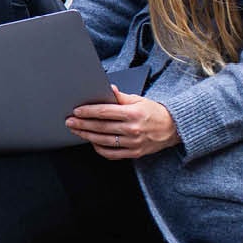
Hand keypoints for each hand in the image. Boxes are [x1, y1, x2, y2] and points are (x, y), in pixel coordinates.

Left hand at [66, 86, 180, 158]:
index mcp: (133, 114)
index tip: (76, 111)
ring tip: (76, 130)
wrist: (173, 128)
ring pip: (103, 141)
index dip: (88, 112)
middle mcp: (132, 129)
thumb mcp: (139, 100)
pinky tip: (92, 142)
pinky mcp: (134, 153)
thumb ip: (121, 96)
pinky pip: (111, 154)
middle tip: (69, 121)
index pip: (104, 112)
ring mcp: (133, 143)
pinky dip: (99, 148)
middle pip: (101, 127)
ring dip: (86, 136)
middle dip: (82, 124)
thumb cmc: (154, 112)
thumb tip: (108, 88)